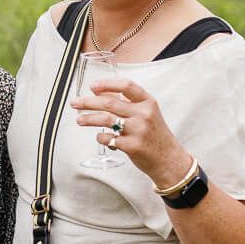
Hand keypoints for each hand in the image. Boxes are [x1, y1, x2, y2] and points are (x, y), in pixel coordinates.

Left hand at [70, 76, 191, 187]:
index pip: (126, 86)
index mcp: (148, 102)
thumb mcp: (147, 113)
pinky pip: (108, 138)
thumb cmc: (155, 135)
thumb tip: (100, 91)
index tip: (92, 86)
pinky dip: (100, 137)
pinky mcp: (132, 146)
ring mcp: (138, 130)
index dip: (107, 84)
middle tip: (75, 103)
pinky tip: (100, 137)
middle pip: (110, 102)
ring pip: (106, 119)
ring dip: (89, 118)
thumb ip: (127, 102)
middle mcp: (144, 114)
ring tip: (79, 120)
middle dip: (88, 102)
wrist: (169, 159)